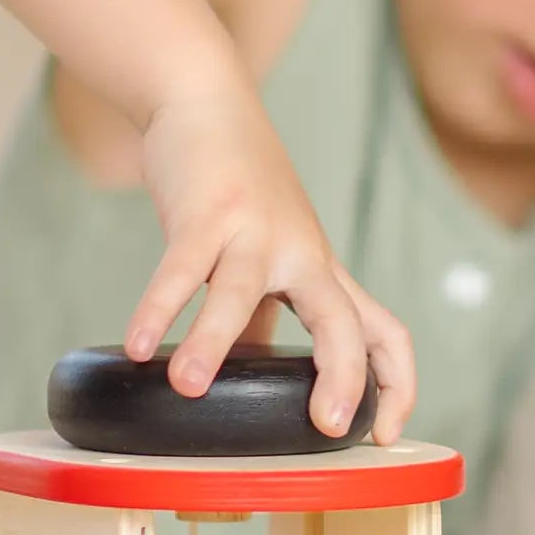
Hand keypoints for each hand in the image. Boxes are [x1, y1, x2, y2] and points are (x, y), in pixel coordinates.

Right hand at [125, 76, 414, 442]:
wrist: (207, 102)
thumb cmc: (241, 189)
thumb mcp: (268, 255)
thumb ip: (263, 316)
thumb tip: (251, 376)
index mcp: (323, 275)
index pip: (383, 333)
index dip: (397, 384)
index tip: (386, 433)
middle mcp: (301, 256)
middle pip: (341, 320)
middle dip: (342, 375)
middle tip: (329, 425)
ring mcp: (255, 232)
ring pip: (240, 292)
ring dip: (213, 342)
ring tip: (186, 387)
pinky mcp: (205, 212)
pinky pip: (179, 268)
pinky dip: (157, 306)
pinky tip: (138, 346)